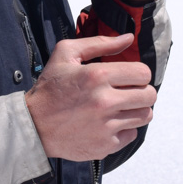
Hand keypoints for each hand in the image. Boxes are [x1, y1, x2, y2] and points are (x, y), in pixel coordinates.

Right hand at [25, 34, 155, 160]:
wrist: (33, 126)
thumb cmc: (50, 88)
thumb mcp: (66, 54)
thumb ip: (100, 43)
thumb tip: (129, 38)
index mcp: (97, 75)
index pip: (143, 73)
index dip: (138, 73)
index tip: (128, 77)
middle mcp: (104, 102)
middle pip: (149, 95)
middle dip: (141, 91)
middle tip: (127, 92)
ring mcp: (106, 126)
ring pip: (144, 115)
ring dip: (136, 110)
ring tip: (120, 107)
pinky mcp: (105, 145)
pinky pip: (132, 135)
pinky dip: (124, 129)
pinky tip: (109, 123)